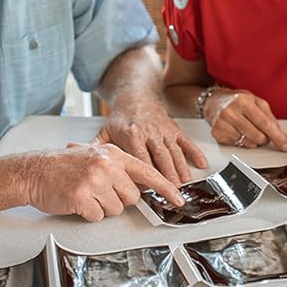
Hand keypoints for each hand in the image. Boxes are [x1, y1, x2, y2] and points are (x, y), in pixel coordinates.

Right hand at [25, 143, 184, 221]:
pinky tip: (78, 201)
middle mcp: (106, 165)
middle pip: (132, 197)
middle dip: (118, 199)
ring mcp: (94, 181)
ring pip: (116, 209)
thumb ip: (120, 168)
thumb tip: (142, 186)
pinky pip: (98, 216)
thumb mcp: (97, 157)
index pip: (147, 173)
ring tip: (87, 194)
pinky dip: (89, 213)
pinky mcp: (81, 197)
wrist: (35, 171)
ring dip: (102, 207)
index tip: (178, 198)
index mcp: (113, 154)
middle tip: (99, 191)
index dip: (166, 188)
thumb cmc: (65, 166)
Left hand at [93, 105, 207, 185]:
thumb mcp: (106, 131)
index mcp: (132, 135)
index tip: (147, 190)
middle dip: (167, 175)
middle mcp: (150, 132)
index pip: (140, 159)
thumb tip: (85, 166)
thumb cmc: (121, 117)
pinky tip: (201, 164)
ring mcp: (163, 131)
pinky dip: (195, 153)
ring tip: (185, 183)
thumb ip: (97, 149)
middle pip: (160, 157)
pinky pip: (186, 142)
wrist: (136, 95)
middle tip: (173, 191)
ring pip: (174, 152)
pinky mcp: (174, 129)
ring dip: (181, 168)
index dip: (145, 175)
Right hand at [203, 89, 286, 151]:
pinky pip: (236, 145)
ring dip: (253, 141)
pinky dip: (240, 141)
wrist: (213, 101)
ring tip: (247, 129)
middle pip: (258, 136)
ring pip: (248, 144)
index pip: (265, 123)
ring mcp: (222, 123)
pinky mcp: (217, 133)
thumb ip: (269, 116)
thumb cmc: (236, 101)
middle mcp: (231, 112)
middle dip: (265, 138)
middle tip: (262, 133)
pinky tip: (236, 131)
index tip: (284, 146)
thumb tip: (281, 134)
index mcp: (244, 101)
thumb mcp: (255, 101)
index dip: (277, 136)